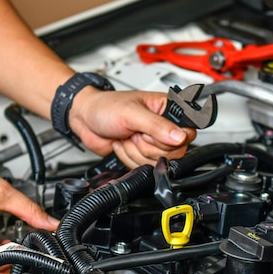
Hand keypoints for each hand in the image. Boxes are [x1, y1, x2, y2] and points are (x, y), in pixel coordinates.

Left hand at [69, 88, 196, 166]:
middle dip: (147, 146)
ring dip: (135, 152)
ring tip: (127, 136)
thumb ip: (157, 126)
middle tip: (135, 132)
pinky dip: (129, 158)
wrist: (85, 119)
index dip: (170, 139)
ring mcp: (152, 141)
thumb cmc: (106, 107)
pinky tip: (123, 143)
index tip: (151, 133)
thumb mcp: (132, 114)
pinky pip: (143, 166)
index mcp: (167, 109)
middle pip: (173, 152)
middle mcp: (163, 126)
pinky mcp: (141, 154)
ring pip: (157, 161)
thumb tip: (180, 136)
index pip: (187, 132)